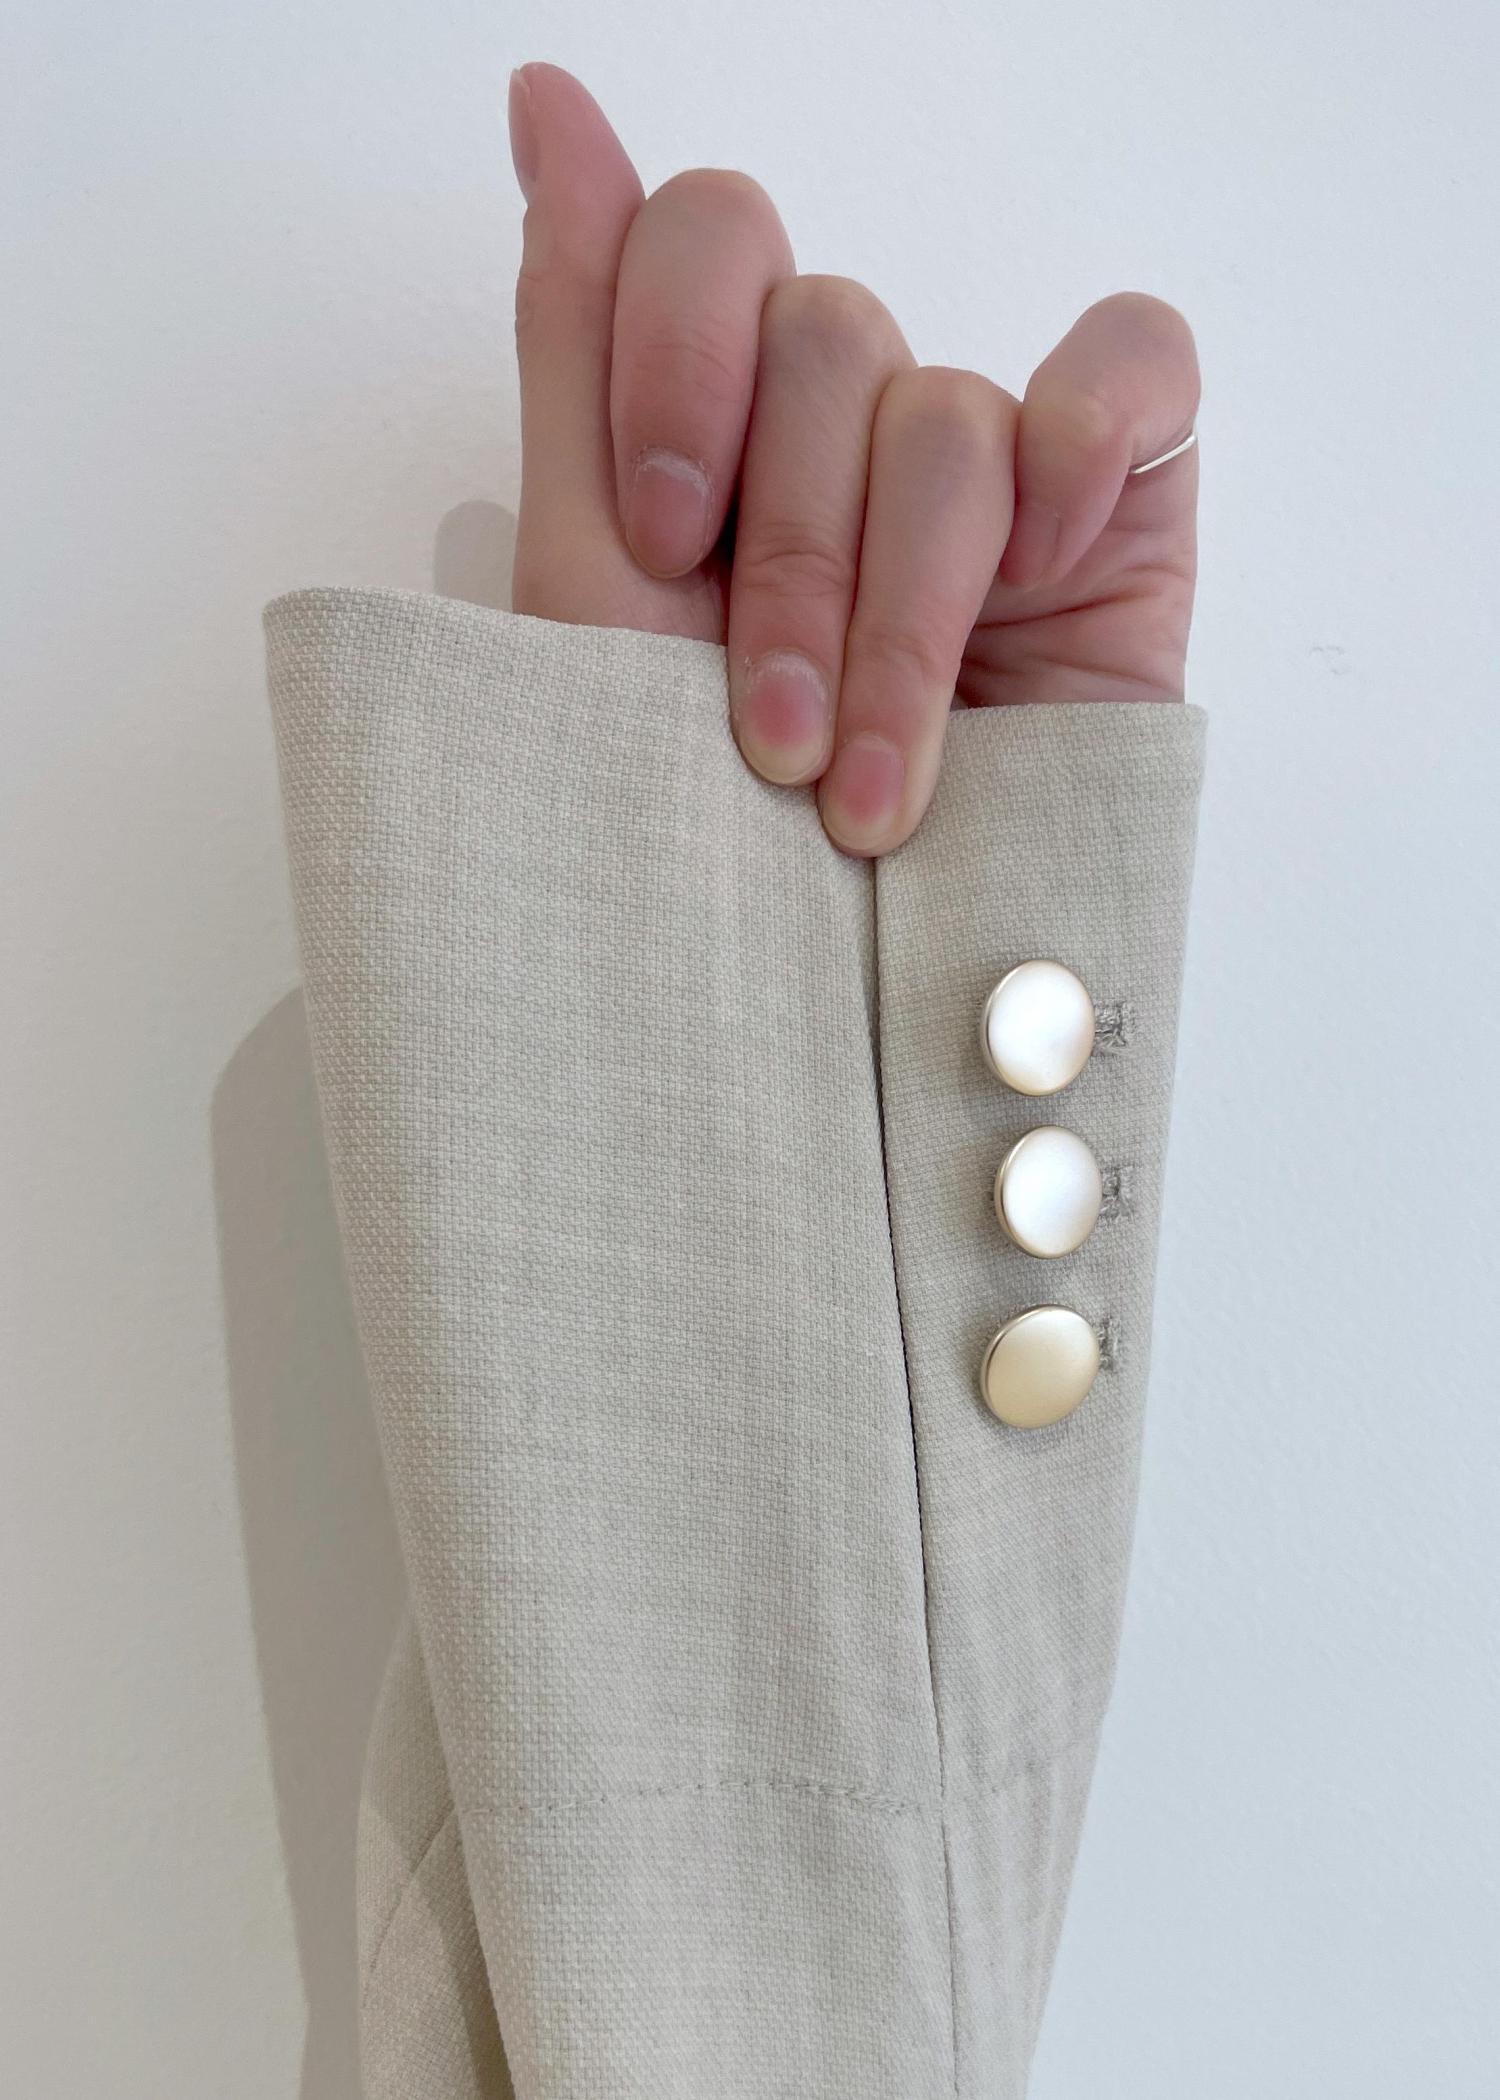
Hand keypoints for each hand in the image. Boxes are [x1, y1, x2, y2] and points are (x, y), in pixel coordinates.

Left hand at [506, 64, 1198, 857]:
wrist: (842, 1011)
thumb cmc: (700, 835)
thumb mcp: (592, 597)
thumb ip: (574, 348)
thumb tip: (545, 101)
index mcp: (712, 429)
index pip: (699, 235)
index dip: (672, 356)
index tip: (658, 540)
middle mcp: (841, 430)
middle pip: (822, 331)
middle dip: (784, 557)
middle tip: (770, 734)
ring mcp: (983, 469)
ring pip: (945, 414)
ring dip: (902, 615)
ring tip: (875, 791)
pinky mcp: (1114, 513)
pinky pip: (1131, 366)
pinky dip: (1075, 463)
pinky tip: (1033, 592)